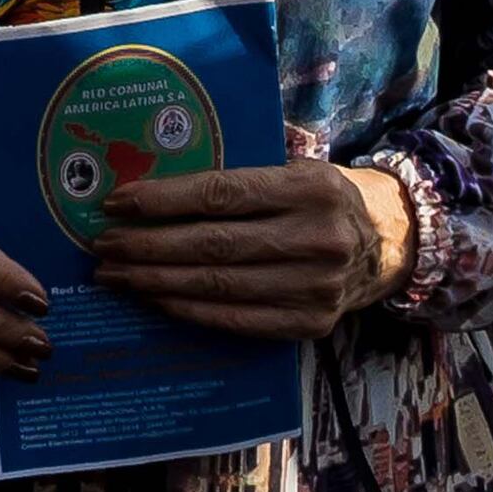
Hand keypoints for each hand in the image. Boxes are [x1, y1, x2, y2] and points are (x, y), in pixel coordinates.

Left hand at [88, 155, 410, 341]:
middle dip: (147, 246)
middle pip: (213, 244)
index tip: (115, 203)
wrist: (390, 243)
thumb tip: (150, 179)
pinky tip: (154, 297)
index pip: (221, 194)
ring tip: (114, 273)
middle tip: (102, 244)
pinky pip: (236, 319)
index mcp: (309, 188)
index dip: (162, 200)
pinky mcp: (311, 324)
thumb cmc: (322, 197)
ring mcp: (316, 288)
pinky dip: (188, 309)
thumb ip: (239, 174)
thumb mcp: (295, 167)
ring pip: (218, 285)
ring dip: (156, 281)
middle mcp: (317, 239)